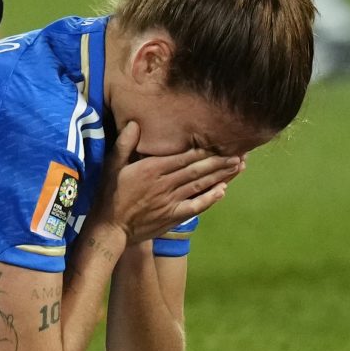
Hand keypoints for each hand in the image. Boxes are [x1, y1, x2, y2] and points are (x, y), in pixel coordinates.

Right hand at [93, 122, 241, 245]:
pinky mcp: (173, 216)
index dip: (204, 150)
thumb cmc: (110, 194)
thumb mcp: (111, 166)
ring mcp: (170, 201)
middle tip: (239, 153)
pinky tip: (223, 191)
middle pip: (197, 170)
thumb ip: (124, 144)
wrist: (110, 228)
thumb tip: (134, 122)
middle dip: (220, 161)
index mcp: (152, 168)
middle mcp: (165, 183)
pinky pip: (195, 206)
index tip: (220, 142)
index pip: (184, 156)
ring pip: (200, 185)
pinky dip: (210, 199)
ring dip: (220, 176)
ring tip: (237, 167)